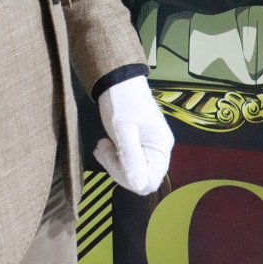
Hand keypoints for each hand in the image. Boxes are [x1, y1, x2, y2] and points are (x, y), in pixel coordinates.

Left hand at [95, 76, 173, 194]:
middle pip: (141, 177)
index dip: (126, 177)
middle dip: (118, 169)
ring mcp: (150, 147)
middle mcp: (159, 150)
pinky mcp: (140, 144)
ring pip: (133, 171)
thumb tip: (138, 185)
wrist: (117, 79)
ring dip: (114, 163)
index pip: (148, 181)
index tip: (109, 158)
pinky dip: (115, 157)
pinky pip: (130, 161)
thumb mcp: (123, 130)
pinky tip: (105, 144)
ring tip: (101, 145)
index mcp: (161, 147)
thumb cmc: (121, 102)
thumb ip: (131, 158)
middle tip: (102, 149)